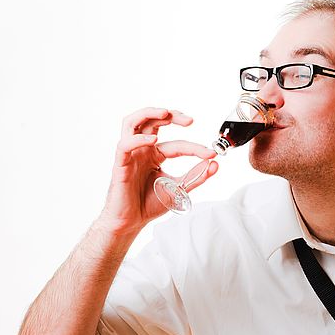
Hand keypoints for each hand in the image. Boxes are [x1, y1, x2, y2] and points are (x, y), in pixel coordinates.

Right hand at [99, 107, 219, 233]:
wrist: (132, 222)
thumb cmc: (149, 204)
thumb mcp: (179, 189)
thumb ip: (196, 176)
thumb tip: (214, 163)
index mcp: (155, 155)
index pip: (177, 145)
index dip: (195, 147)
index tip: (211, 154)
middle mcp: (143, 150)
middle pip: (153, 121)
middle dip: (172, 116)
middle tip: (190, 120)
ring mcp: (131, 155)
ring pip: (132, 122)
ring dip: (149, 113)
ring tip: (166, 113)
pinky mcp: (120, 163)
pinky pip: (124, 145)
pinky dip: (138, 139)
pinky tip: (152, 141)